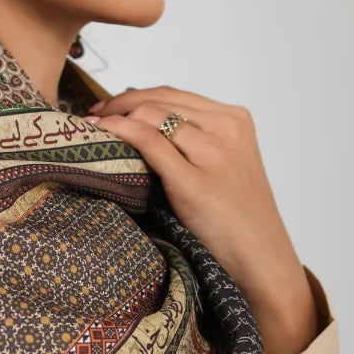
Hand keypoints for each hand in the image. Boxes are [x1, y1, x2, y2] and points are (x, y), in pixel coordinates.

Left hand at [88, 86, 320, 353]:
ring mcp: (213, 153)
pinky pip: (149, 142)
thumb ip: (197, 141)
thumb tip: (142, 123)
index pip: (173, 95)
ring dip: (115, 117)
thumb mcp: (225, 165)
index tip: (108, 108)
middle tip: (92, 116)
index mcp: (236, 119)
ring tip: (92, 128)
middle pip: (159, 101)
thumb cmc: (239, 218)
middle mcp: (226, 128)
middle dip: (119, 104)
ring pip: (152, 116)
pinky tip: (102, 133)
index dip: (134, 97)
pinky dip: (120, 131)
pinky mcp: (195, 181)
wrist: (262, 259)